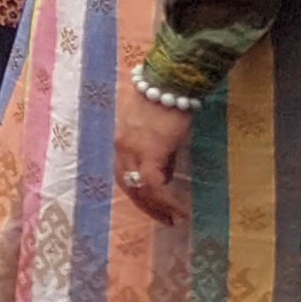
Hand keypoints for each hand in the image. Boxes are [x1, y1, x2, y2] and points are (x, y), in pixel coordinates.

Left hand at [114, 81, 196, 225]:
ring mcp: (133, 149)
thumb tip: (165, 174)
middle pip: (127, 185)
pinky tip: (179, 209)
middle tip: (164, 219)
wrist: (169, 82)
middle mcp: (122, 147)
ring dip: (156, 207)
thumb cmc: (165, 100)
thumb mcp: (157, 130)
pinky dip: (165, 200)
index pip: (123, 175)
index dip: (136, 193)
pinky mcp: (150, 151)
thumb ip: (157, 152)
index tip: (153, 206)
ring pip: (138, 188)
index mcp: (122, 141)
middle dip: (145, 205)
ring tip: (173, 219)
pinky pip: (153, 185)